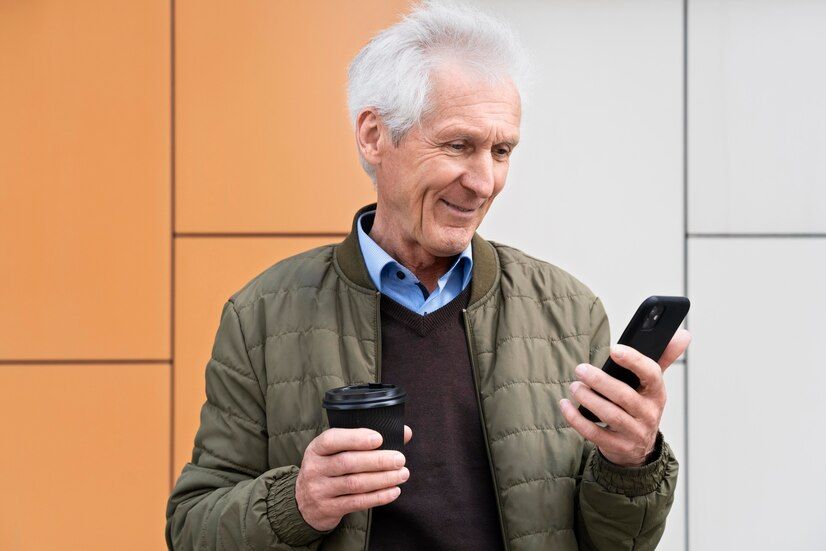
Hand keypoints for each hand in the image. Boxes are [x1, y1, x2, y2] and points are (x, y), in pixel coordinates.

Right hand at [295, 425, 412, 531]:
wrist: (304, 503)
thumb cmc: (329, 469)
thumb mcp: (336, 451)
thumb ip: (365, 440)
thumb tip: (404, 432)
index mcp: (316, 448)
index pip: (332, 439)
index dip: (356, 438)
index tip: (379, 438)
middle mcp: (315, 468)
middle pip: (348, 462)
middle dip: (377, 460)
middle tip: (400, 459)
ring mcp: (320, 490)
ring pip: (355, 484)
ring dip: (382, 479)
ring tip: (402, 474)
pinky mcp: (329, 509)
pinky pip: (357, 502)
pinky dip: (378, 497)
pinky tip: (393, 491)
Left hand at [559, 329, 690, 466]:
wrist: (639, 447)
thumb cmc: (641, 405)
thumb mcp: (652, 384)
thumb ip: (663, 358)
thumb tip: (684, 334)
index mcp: (657, 393)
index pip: (651, 374)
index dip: (633, 361)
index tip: (613, 349)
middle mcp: (649, 414)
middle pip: (624, 396)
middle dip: (600, 381)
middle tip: (580, 369)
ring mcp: (634, 433)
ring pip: (610, 415)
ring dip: (588, 399)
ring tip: (574, 386)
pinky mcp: (618, 447)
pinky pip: (594, 433)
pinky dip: (576, 419)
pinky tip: (565, 405)